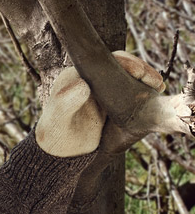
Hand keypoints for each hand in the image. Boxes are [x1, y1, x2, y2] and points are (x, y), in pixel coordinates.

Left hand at [35, 51, 164, 157]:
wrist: (63, 151)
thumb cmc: (56, 133)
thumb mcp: (59, 117)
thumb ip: (66, 101)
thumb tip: (83, 85)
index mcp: (77, 75)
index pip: (103, 62)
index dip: (122, 63)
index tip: (138, 72)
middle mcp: (91, 79)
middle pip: (120, 66)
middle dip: (139, 69)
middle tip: (155, 81)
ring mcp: (104, 90)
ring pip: (129, 78)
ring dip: (145, 79)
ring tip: (158, 87)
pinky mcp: (114, 102)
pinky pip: (132, 92)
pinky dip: (145, 92)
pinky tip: (156, 95)